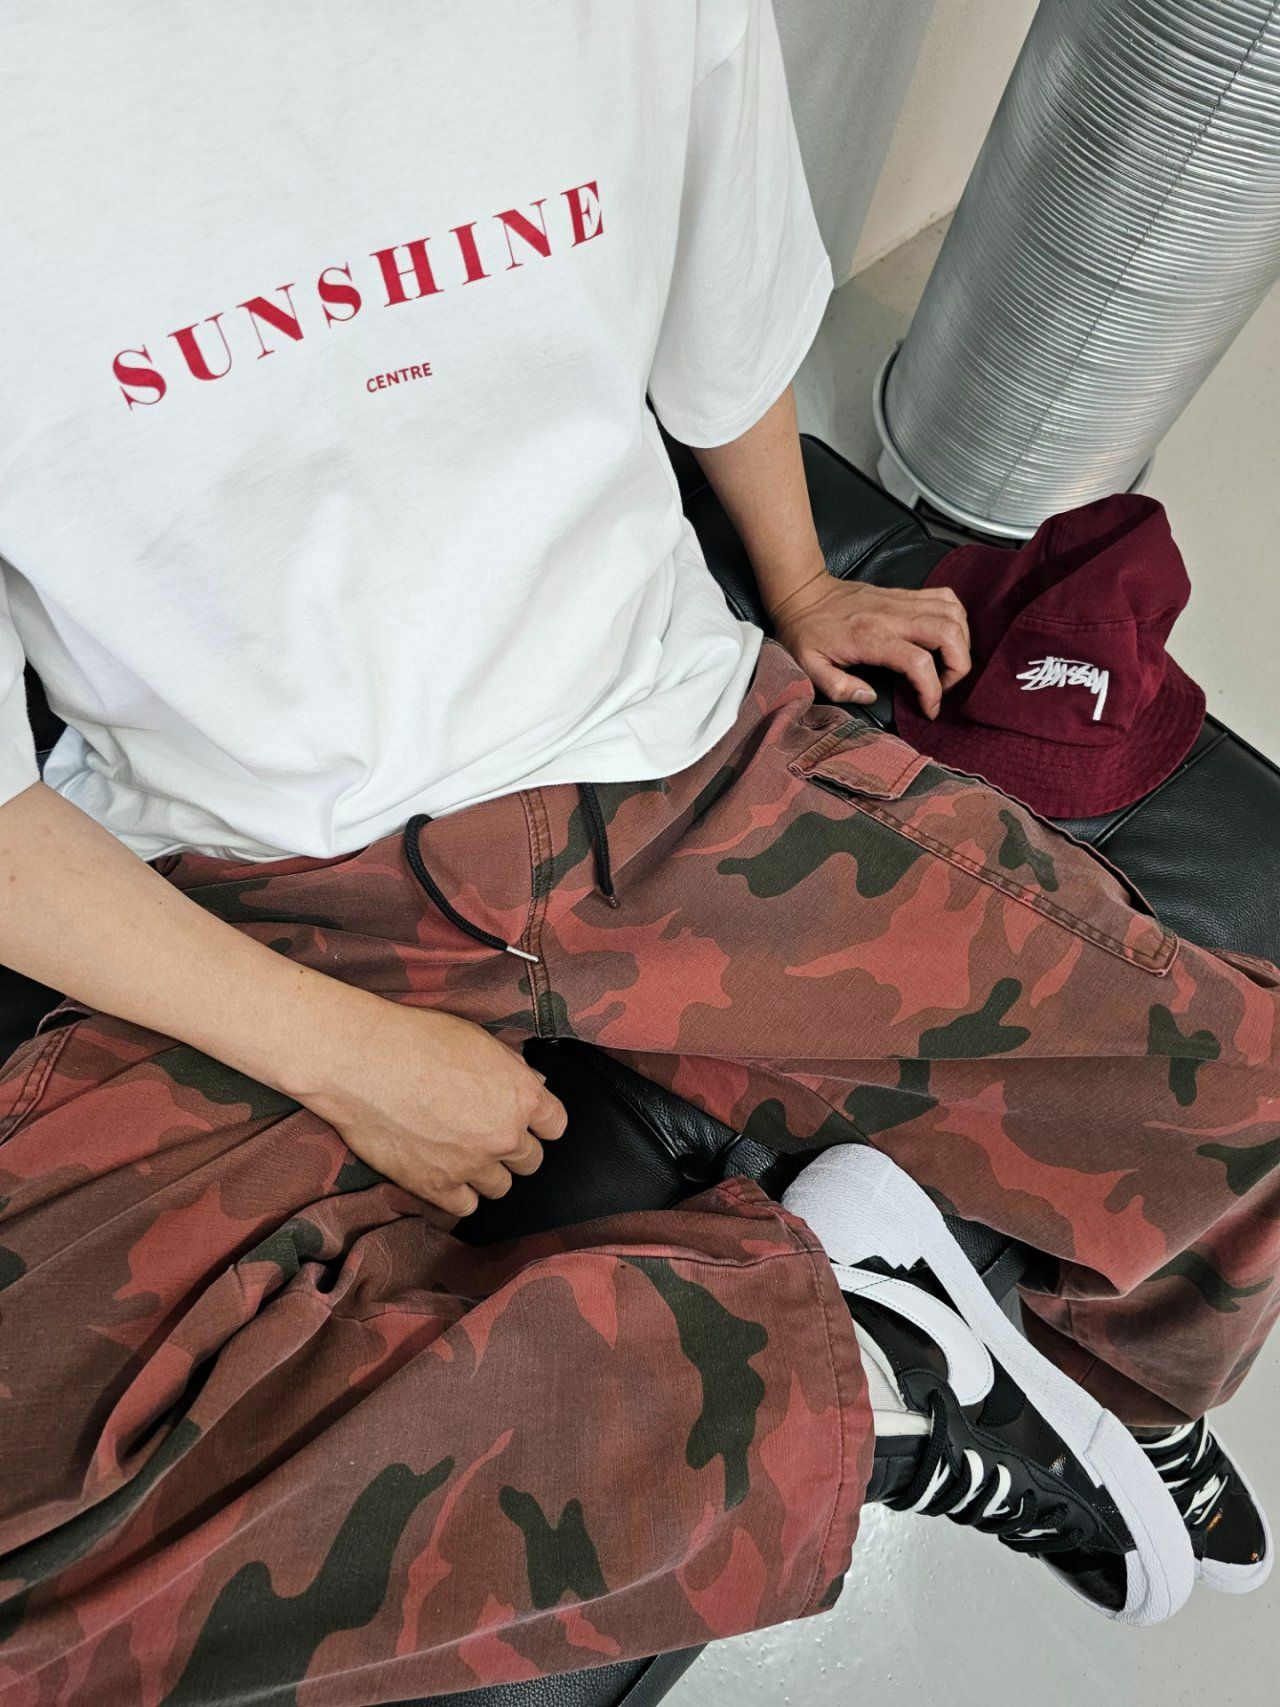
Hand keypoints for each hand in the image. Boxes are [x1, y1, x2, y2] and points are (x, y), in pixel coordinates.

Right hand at [299, 993, 567, 1217]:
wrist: (362, 1062)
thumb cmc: (417, 1039)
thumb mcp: (478, 1040)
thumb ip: (512, 1069)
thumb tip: (534, 1083)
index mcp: (522, 1095)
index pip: (555, 1125)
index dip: (540, 1122)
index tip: (523, 1119)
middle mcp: (505, 1135)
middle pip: (530, 1160)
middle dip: (511, 1148)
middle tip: (483, 1132)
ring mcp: (472, 1166)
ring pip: (500, 1187)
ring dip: (485, 1173)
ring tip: (459, 1152)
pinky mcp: (436, 1188)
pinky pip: (465, 1207)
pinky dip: (457, 1195)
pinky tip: (442, 1173)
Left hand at [769, 571, 971, 718]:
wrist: (802, 592)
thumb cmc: (805, 632)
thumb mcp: (809, 667)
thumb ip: (839, 687)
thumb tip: (870, 697)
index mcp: (871, 637)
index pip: (919, 663)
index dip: (932, 692)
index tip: (928, 708)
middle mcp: (893, 616)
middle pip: (948, 634)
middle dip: (958, 667)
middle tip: (943, 686)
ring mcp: (902, 601)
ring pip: (953, 614)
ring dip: (961, 643)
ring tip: (948, 664)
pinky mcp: (906, 593)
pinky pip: (945, 597)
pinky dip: (957, 617)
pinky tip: (947, 636)